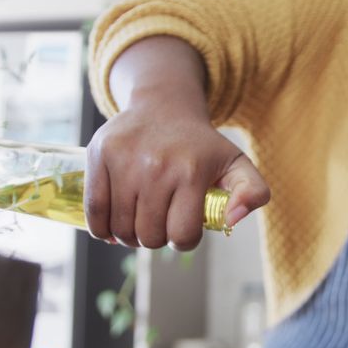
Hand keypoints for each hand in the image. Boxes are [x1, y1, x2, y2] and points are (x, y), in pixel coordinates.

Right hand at [85, 100, 269, 250]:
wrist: (164, 107)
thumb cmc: (201, 146)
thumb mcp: (236, 164)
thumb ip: (253, 192)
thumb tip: (234, 220)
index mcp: (192, 172)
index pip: (182, 235)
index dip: (184, 240)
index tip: (184, 228)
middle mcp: (157, 166)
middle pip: (149, 236)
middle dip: (157, 238)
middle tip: (161, 222)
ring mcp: (125, 161)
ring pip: (121, 229)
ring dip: (131, 235)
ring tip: (141, 220)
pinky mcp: (99, 155)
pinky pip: (94, 212)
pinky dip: (102, 229)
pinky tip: (114, 226)